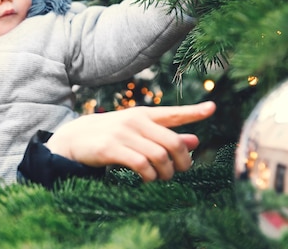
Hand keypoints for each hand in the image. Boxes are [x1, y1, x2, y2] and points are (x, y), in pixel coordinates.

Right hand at [45, 101, 215, 181]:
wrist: (74, 137)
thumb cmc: (110, 135)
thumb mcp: (137, 132)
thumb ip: (165, 136)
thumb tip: (195, 140)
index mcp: (143, 115)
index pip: (173, 113)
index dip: (194, 112)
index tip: (212, 108)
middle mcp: (135, 121)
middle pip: (173, 142)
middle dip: (182, 161)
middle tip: (181, 171)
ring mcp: (123, 134)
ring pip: (159, 156)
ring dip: (166, 172)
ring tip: (162, 178)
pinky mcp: (111, 148)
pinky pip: (141, 165)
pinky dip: (150, 176)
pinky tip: (148, 179)